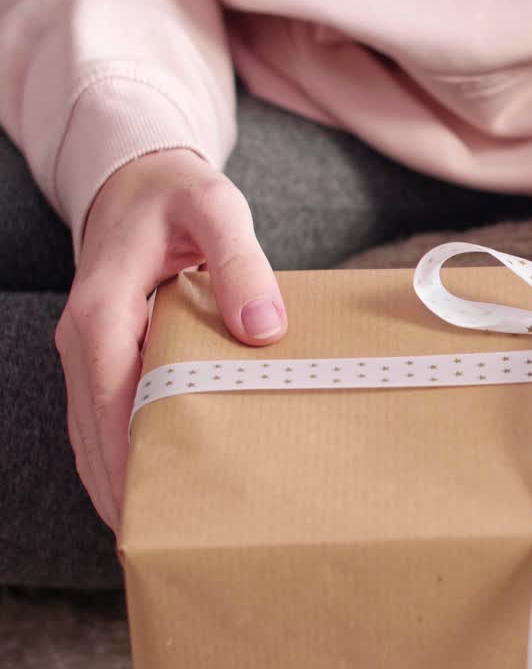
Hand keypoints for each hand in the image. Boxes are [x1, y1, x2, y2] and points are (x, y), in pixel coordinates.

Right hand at [55, 149, 286, 529]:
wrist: (140, 179)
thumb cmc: (179, 196)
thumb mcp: (217, 209)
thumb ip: (240, 262)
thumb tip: (262, 329)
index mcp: (104, 309)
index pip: (110, 397)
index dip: (131, 455)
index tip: (159, 504)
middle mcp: (84, 337)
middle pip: (95, 430)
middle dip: (125, 486)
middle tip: (171, 537)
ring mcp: (89, 351)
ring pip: (93, 432)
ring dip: (121, 480)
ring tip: (163, 531)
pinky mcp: (105, 357)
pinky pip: (104, 417)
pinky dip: (121, 455)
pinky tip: (153, 488)